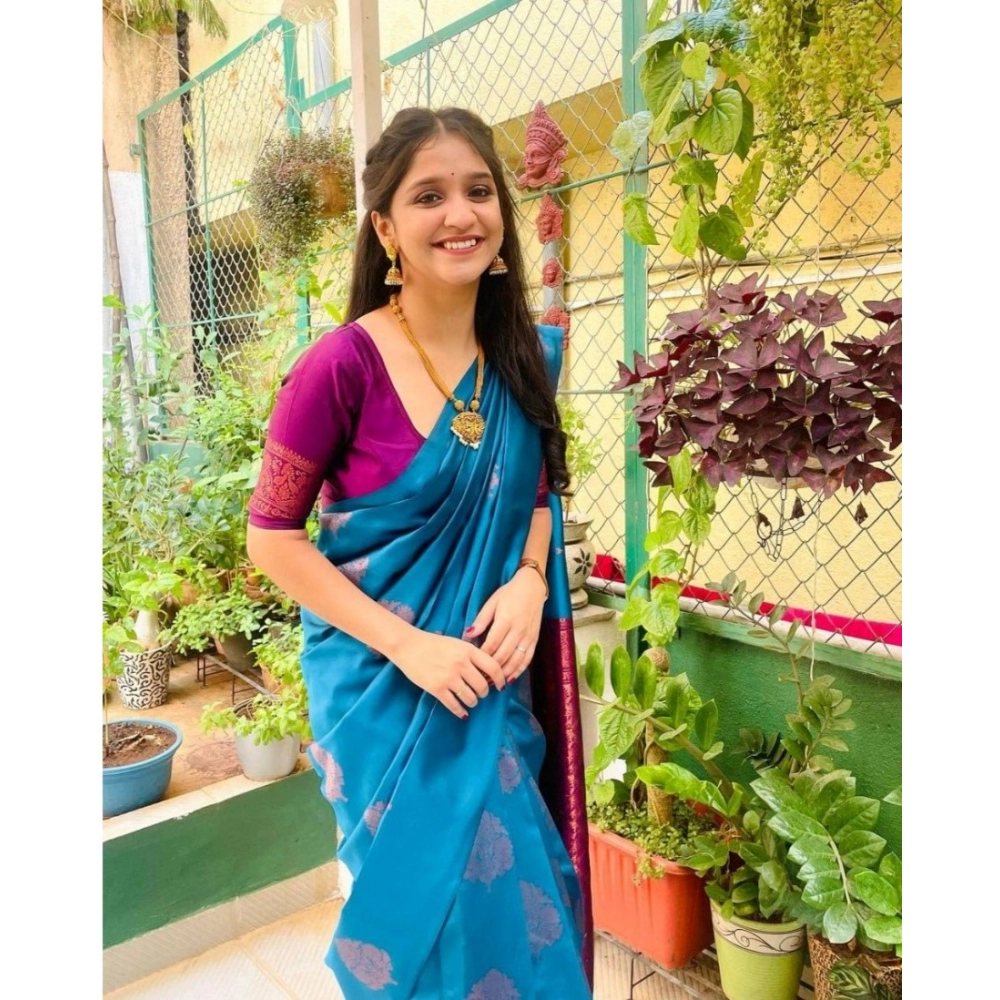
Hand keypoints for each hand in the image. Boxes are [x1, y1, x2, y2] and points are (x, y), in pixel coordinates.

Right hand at [391, 629, 505, 718]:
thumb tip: (488, 673)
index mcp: (468, 651)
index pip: (493, 667)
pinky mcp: (437, 689)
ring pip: (470, 697)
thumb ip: (472, 655)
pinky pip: (454, 705)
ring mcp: (449, 677)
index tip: (501, 685)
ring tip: (471, 700)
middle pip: (483, 685)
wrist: (409, 646)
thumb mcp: (457, 644)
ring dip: (473, 702)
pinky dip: (461, 711)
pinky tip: (463, 713)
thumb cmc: (434, 643)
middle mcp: (461, 664)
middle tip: (481, 693)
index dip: (500, 679)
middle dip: (484, 692)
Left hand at [465, 567, 546, 680]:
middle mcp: (518, 631)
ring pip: (515, 661)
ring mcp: (528, 637)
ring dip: (503, 674)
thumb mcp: (492, 602)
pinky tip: (510, 679)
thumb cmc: (509, 593)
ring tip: (492, 683)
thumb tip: (467, 635)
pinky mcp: (535, 640)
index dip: (481, 658)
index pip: (491, 645)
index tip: (472, 665)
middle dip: (490, 670)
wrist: (532, 587)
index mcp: (505, 621)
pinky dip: (518, 671)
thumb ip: (481, 620)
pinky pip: (527, 659)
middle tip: (479, 679)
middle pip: (503, 656)